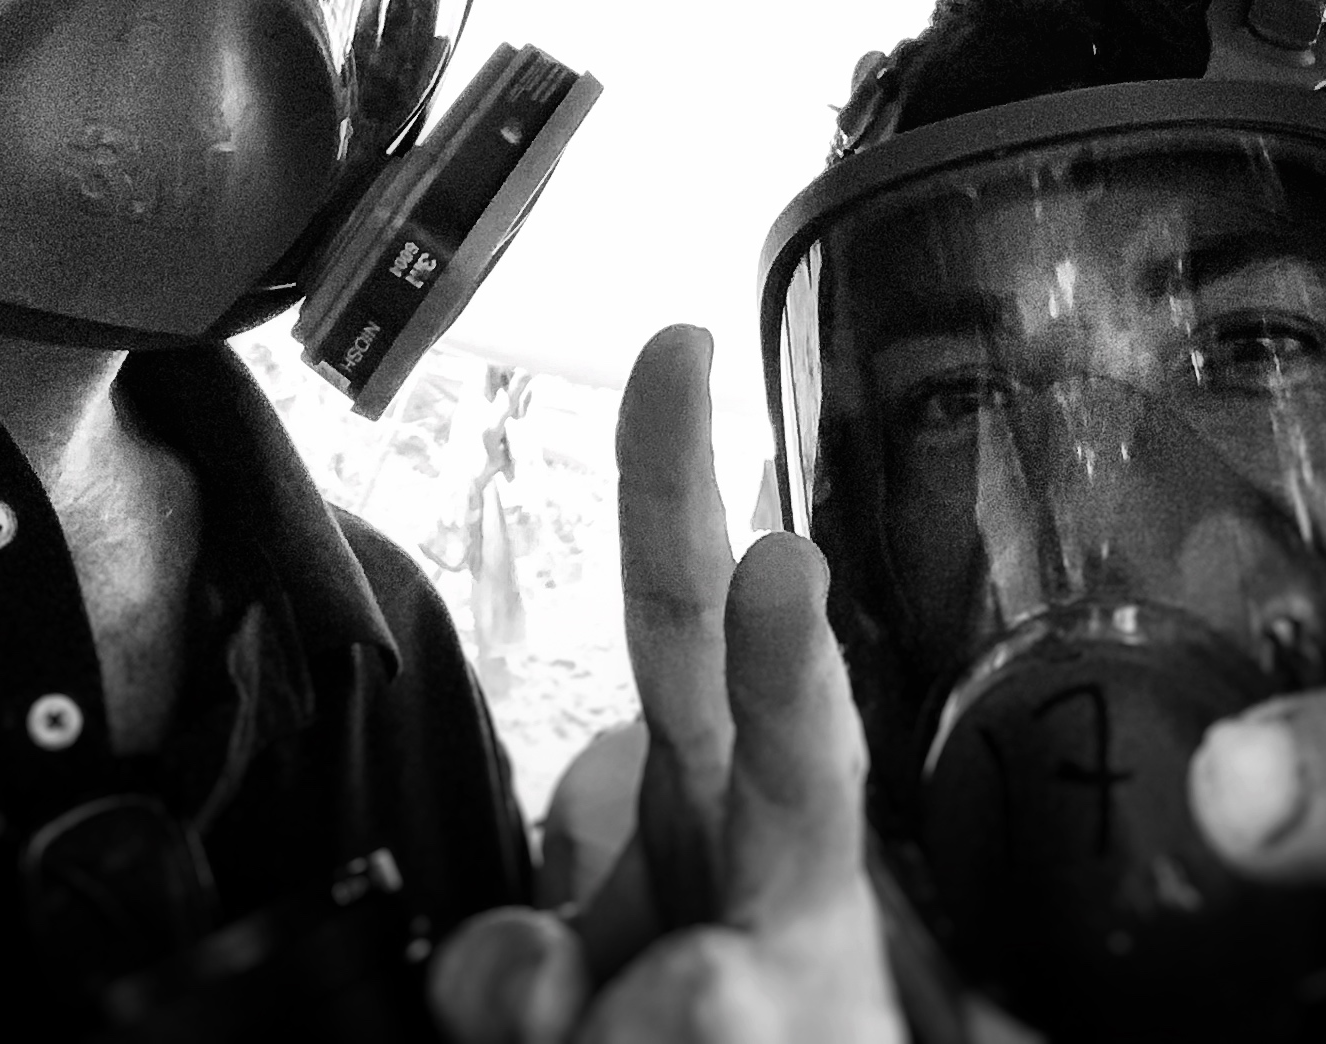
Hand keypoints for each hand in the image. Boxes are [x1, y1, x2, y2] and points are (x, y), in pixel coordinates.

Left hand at [428, 326, 901, 1043]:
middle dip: (782, 654)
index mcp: (714, 784)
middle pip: (789, 739)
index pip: (683, 616)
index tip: (673, 350)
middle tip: (785, 570)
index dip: (674, 483)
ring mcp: (808, 966)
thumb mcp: (578, 965)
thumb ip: (518, 963)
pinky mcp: (807, 1038)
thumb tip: (518, 979)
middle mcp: (779, 853)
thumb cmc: (703, 1007)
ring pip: (693, 994)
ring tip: (639, 1041)